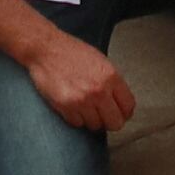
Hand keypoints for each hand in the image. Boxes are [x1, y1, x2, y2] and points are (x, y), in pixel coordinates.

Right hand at [20, 30, 136, 133]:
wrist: (46, 49)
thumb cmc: (71, 52)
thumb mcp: (100, 61)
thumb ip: (112, 82)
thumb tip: (120, 102)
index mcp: (111, 76)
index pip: (128, 106)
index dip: (125, 112)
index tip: (120, 113)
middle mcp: (99, 90)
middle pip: (115, 123)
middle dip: (110, 120)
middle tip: (104, 115)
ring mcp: (82, 100)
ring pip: (96, 125)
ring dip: (91, 118)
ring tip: (85, 105)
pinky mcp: (66, 107)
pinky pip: (78, 123)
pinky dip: (76, 117)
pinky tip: (73, 105)